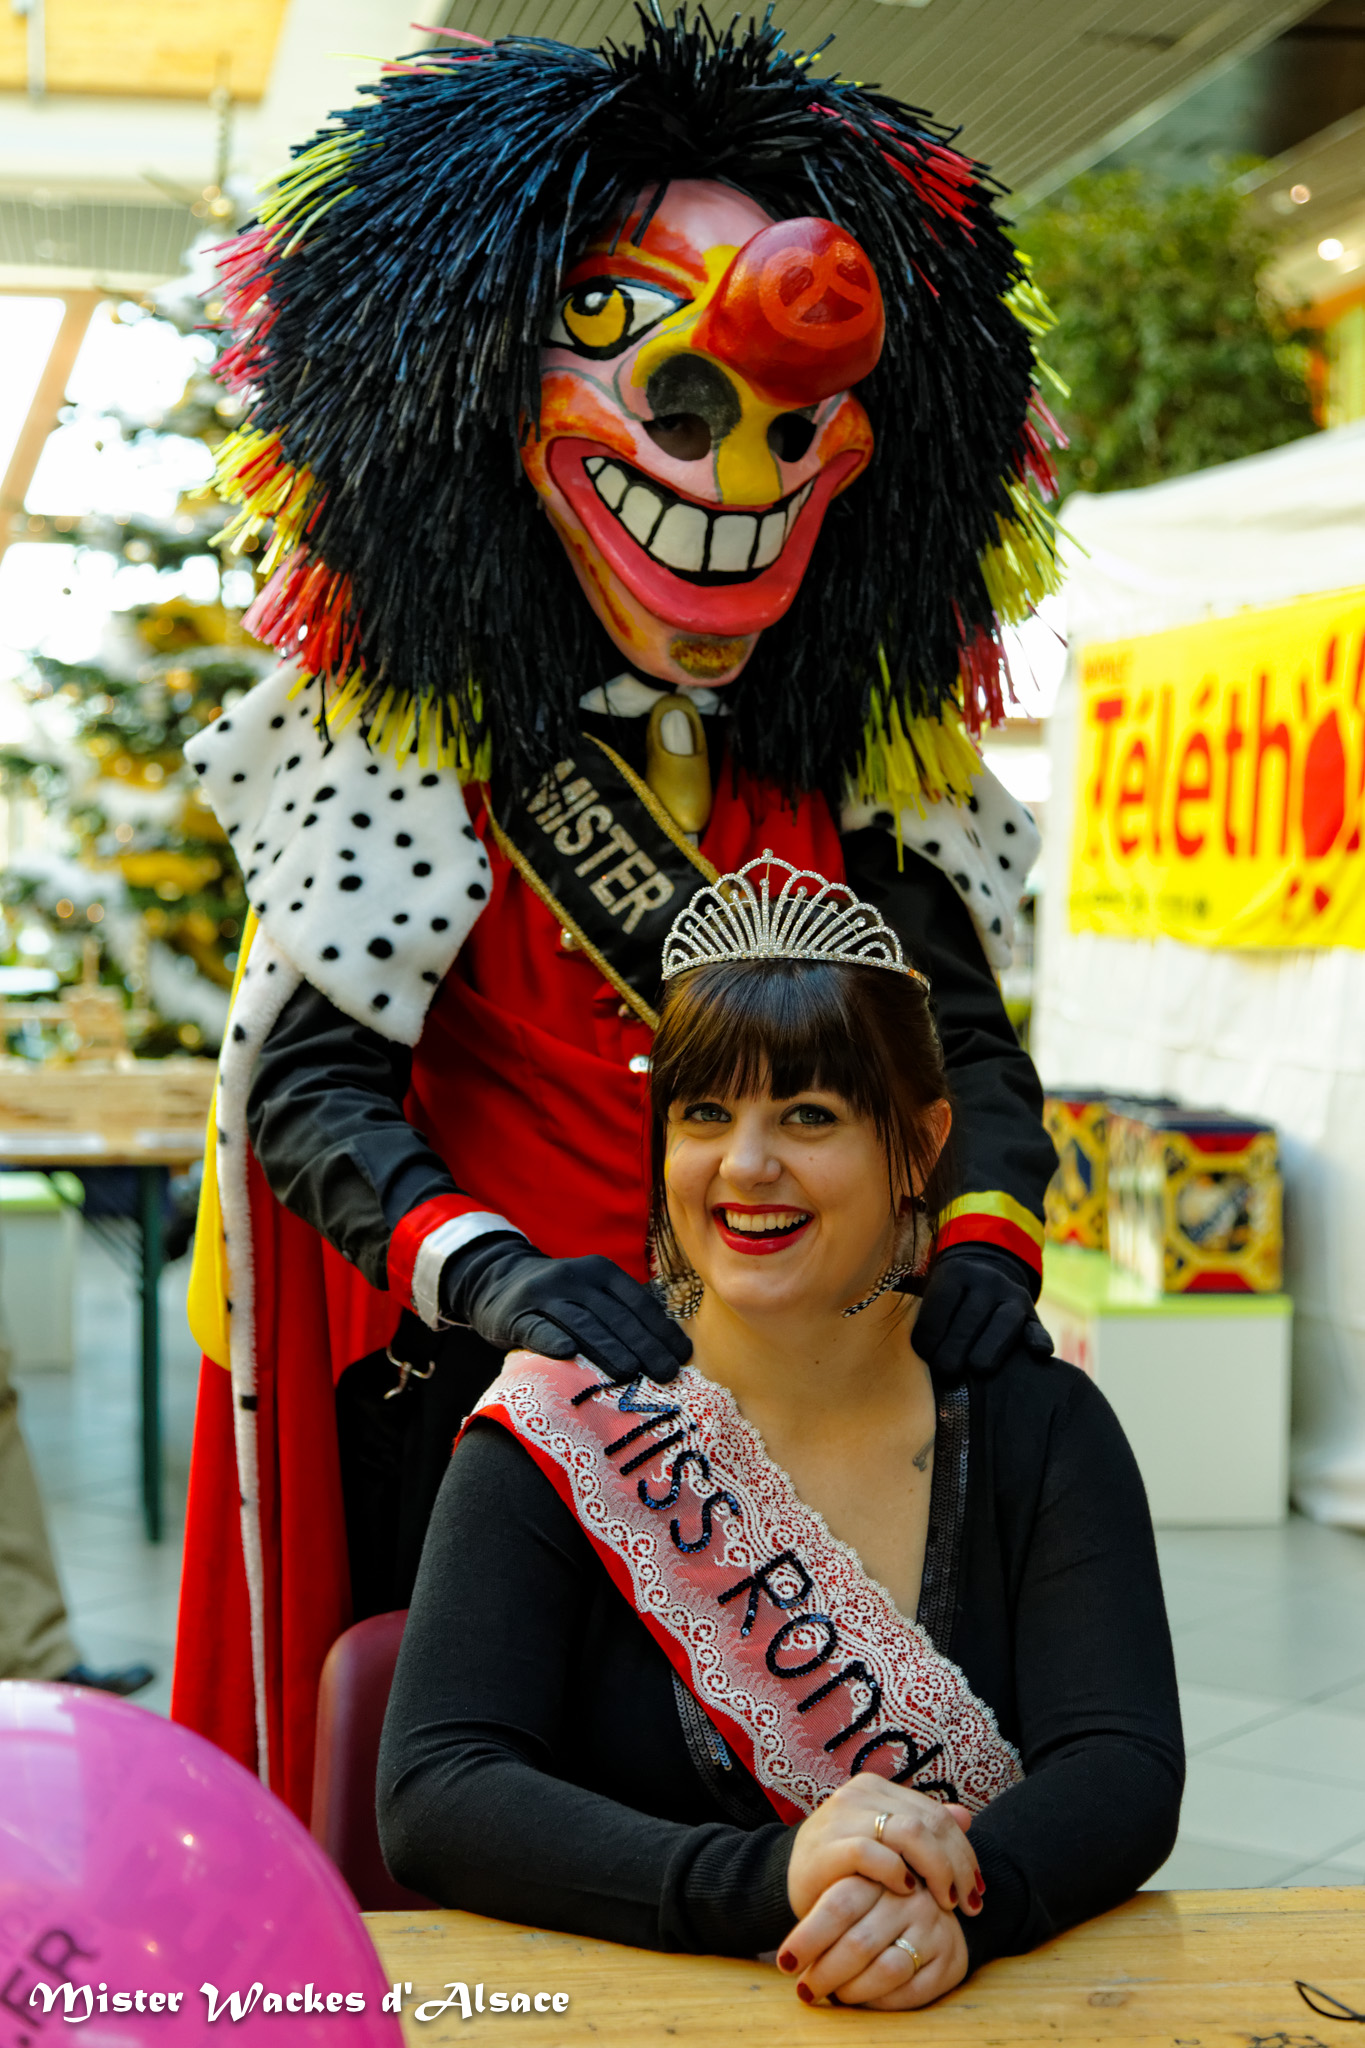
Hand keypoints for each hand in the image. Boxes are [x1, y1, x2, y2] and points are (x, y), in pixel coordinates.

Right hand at [439, 1237, 690, 1384]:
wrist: (498, 1282)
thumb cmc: (562, 1299)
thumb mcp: (593, 1292)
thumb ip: (624, 1312)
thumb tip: (671, 1351)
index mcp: (602, 1271)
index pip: (638, 1302)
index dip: (662, 1330)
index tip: (682, 1357)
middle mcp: (576, 1277)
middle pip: (615, 1316)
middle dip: (644, 1346)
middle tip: (667, 1375)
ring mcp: (545, 1294)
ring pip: (582, 1323)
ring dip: (607, 1348)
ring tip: (629, 1374)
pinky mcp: (517, 1314)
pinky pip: (537, 1328)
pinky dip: (553, 1340)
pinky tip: (569, 1354)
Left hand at [780, 1873, 967, 2008]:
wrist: (934, 1903)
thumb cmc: (876, 1902)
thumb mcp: (852, 1888)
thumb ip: (828, 1910)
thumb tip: (790, 1958)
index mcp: (879, 1873)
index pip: (838, 1905)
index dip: (808, 1937)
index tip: (785, 1962)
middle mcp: (911, 1898)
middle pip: (859, 1942)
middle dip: (825, 1972)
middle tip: (804, 1990)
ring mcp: (934, 1927)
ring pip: (886, 1969)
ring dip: (852, 1989)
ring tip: (833, 1994)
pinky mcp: (951, 1958)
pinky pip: (912, 1990)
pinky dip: (881, 2000)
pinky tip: (865, 1999)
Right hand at [786, 1776, 981, 1919]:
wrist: (789, 1883)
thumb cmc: (843, 1869)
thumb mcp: (885, 1847)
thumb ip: (921, 1831)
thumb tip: (965, 1817)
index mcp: (875, 1788)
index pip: (936, 1814)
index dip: (964, 1851)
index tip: (977, 1888)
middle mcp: (858, 1794)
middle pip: (928, 1823)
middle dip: (957, 1865)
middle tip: (970, 1903)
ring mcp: (840, 1817)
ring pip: (908, 1833)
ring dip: (937, 1871)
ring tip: (946, 1902)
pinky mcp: (826, 1847)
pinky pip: (872, 1853)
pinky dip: (896, 1872)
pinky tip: (908, 1892)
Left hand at [912, 1243, 1053, 1377]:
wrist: (984, 1281)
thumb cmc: (948, 1303)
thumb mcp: (933, 1298)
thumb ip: (928, 1321)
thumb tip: (926, 1358)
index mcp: (957, 1272)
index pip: (942, 1301)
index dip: (932, 1332)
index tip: (923, 1355)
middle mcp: (988, 1279)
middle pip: (971, 1316)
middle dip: (956, 1347)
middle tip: (946, 1371)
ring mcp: (1014, 1295)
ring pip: (1005, 1322)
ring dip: (990, 1348)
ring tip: (977, 1370)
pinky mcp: (1032, 1315)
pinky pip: (1036, 1328)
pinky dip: (1039, 1339)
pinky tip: (1038, 1352)